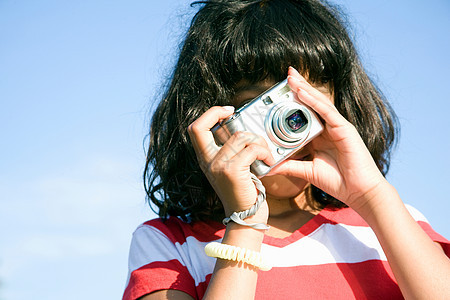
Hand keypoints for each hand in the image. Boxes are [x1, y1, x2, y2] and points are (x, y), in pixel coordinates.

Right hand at [187, 106, 273, 218]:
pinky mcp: (232, 171)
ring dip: (258, 141)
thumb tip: (242, 129)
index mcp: (205, 159)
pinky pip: (252, 149)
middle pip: (201, 126)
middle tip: (235, 113)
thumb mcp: (229, 170)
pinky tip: (269, 161)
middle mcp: (207, 161)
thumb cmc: (243, 192)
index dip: (209, 114)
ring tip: (265, 153)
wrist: (246, 217)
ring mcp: (218, 166)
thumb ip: (230, 151)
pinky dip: (264, 152)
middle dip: (217, 112)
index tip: (227, 111)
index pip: (195, 129)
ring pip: (239, 136)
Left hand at [268, 67, 387, 208]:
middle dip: (299, 87)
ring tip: (292, 77)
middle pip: (312, 103)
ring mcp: (337, 126)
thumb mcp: (306, 171)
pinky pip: (327, 112)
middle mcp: (328, 128)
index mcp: (320, 136)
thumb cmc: (337, 181)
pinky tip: (302, 92)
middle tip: (287, 74)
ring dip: (305, 88)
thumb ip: (288, 165)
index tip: (280, 91)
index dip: (295, 101)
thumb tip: (268, 166)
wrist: (358, 192)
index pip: (305, 113)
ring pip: (319, 103)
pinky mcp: (344, 129)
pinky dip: (314, 102)